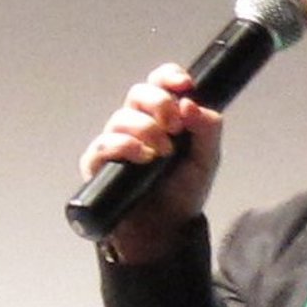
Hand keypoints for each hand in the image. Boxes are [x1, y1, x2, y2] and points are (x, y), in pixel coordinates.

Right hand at [78, 62, 223, 259]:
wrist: (167, 229)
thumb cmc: (183, 191)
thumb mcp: (207, 160)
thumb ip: (207, 130)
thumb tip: (191, 103)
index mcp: (163, 117)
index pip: (160, 83)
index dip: (169, 77)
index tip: (184, 85)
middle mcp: (137, 124)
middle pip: (139, 93)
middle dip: (159, 104)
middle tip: (176, 126)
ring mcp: (116, 142)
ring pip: (122, 117)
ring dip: (146, 130)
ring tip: (163, 153)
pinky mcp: (98, 164)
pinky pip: (104, 144)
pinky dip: (124, 146)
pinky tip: (143, 157)